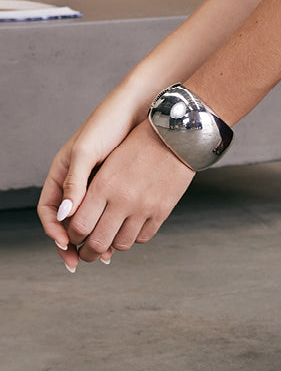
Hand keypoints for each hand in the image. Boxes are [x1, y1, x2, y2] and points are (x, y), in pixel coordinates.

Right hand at [39, 96, 139, 268]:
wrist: (140, 109)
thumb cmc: (108, 124)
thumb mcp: (87, 152)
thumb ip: (75, 182)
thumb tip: (66, 216)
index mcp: (61, 174)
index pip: (49, 210)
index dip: (54, 230)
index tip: (66, 245)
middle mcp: (77, 182)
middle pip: (69, 221)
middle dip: (73, 243)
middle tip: (82, 261)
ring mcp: (97, 184)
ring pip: (90, 219)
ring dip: (95, 238)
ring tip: (107, 254)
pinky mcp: (117, 185)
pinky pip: (109, 212)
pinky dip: (112, 225)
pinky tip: (122, 235)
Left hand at [39, 118, 193, 270]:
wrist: (176, 136)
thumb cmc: (138, 144)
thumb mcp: (108, 162)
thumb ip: (88, 189)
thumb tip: (70, 216)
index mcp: (104, 185)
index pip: (79, 226)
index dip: (72, 237)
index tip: (74, 236)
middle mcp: (123, 199)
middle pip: (97, 242)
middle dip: (88, 252)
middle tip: (88, 252)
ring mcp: (144, 207)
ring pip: (121, 244)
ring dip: (112, 246)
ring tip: (110, 239)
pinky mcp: (162, 211)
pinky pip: (143, 238)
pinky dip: (134, 237)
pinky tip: (130, 228)